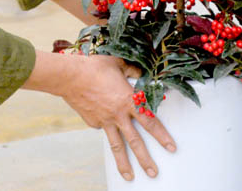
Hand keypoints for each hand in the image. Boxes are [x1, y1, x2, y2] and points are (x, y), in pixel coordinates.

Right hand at [26, 52, 174, 180]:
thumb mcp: (117, 63)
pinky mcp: (93, 122)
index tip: (170, 147)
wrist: (71, 77)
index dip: (162, 136)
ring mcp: (105, 121)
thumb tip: (138, 71)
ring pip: (117, 145)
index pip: (150, 122)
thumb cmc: (94, 67)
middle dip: (146, 159)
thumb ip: (131, 69)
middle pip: (136, 141)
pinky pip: (103, 129)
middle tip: (153, 172)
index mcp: (129, 100)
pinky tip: (105, 126)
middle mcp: (119, 114)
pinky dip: (106, 130)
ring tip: (130, 176)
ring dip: (124, 163)